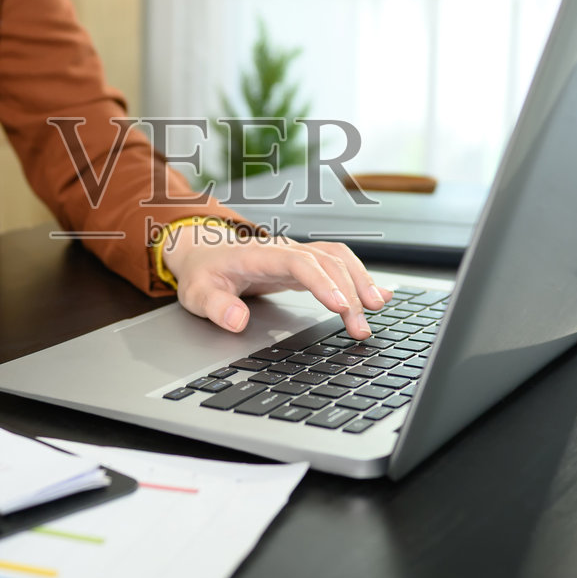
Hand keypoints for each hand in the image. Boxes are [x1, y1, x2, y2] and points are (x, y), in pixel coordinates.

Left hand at [161, 225, 390, 337]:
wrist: (204, 252)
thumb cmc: (204, 274)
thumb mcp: (197, 294)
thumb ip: (216, 307)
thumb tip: (237, 320)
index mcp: (260, 255)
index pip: (299, 262)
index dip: (322, 282)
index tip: (340, 306)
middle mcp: (284, 250)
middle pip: (327, 262)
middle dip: (350, 292)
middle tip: (361, 327)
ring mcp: (297, 255)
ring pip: (338, 259)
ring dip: (361, 282)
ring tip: (376, 310)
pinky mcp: (304, 264)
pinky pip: (338, 264)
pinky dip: (360, 277)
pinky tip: (379, 295)